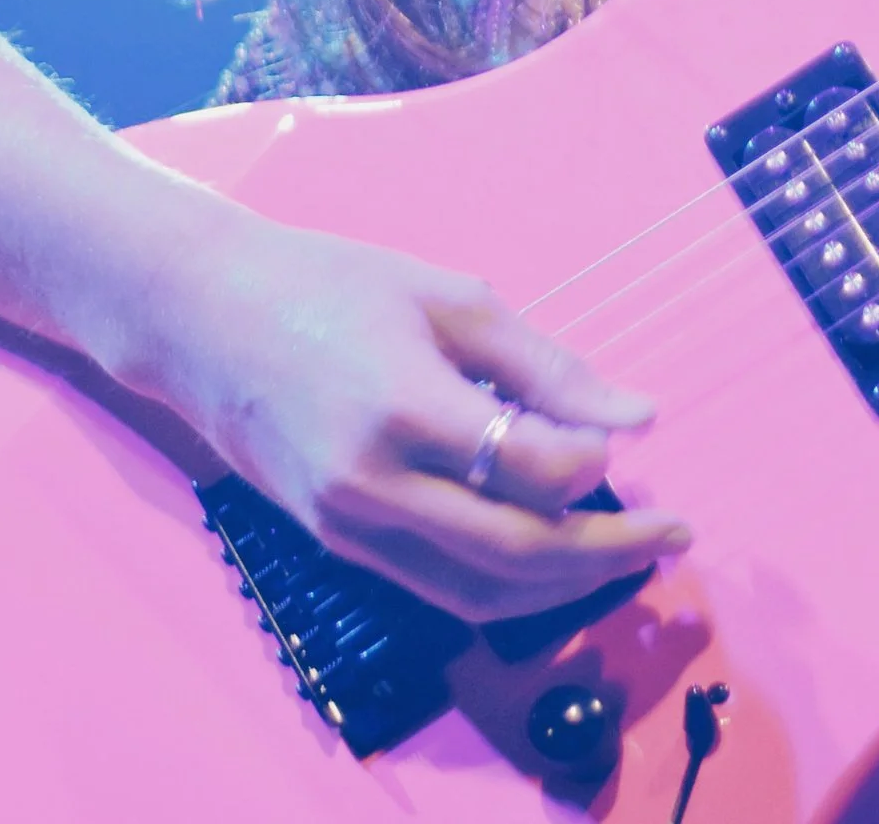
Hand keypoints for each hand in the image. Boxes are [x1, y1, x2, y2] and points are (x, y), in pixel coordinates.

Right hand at [108, 199, 682, 623]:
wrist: (206, 320)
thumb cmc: (332, 285)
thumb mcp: (446, 298)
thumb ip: (545, 365)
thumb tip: (639, 420)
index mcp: (404, 406)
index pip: (531, 470)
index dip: (595, 466)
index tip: (627, 443)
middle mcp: (373, 485)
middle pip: (517, 554)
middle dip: (608, 552)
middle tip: (673, 534)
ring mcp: (349, 526)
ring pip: (480, 594)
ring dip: (564, 586)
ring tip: (624, 553)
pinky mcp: (336, 544)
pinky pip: (437, 589)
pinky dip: (504, 585)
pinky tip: (548, 553)